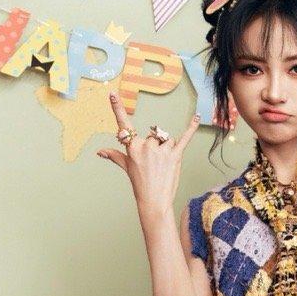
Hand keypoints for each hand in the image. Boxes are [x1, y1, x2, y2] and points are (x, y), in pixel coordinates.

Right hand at [97, 93, 200, 213]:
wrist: (154, 201)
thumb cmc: (140, 184)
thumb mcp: (127, 167)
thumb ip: (115, 155)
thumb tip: (100, 151)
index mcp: (133, 147)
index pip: (124, 126)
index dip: (118, 109)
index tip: (113, 94)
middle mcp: (146, 146)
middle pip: (154, 135)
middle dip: (156, 146)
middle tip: (155, 164)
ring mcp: (161, 151)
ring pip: (167, 139)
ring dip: (167, 149)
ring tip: (164, 165)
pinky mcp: (175, 156)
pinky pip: (184, 139)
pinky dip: (191, 128)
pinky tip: (197, 116)